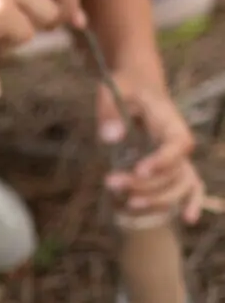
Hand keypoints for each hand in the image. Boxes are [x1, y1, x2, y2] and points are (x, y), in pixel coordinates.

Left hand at [99, 76, 204, 223]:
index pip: (176, 145)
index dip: (162, 161)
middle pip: (173, 172)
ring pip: (178, 186)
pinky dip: (191, 202)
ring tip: (125, 203)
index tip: (138, 170)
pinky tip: (187, 219)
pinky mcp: (170, 166)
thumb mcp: (114, 91)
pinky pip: (189, 186)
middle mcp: (178, 142)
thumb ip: (110, 113)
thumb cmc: (126, 86)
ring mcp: (177, 156)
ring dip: (155, 200)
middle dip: (144, 185)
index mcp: (170, 121)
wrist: (138, 84)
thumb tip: (111, 139)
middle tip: (110, 183)